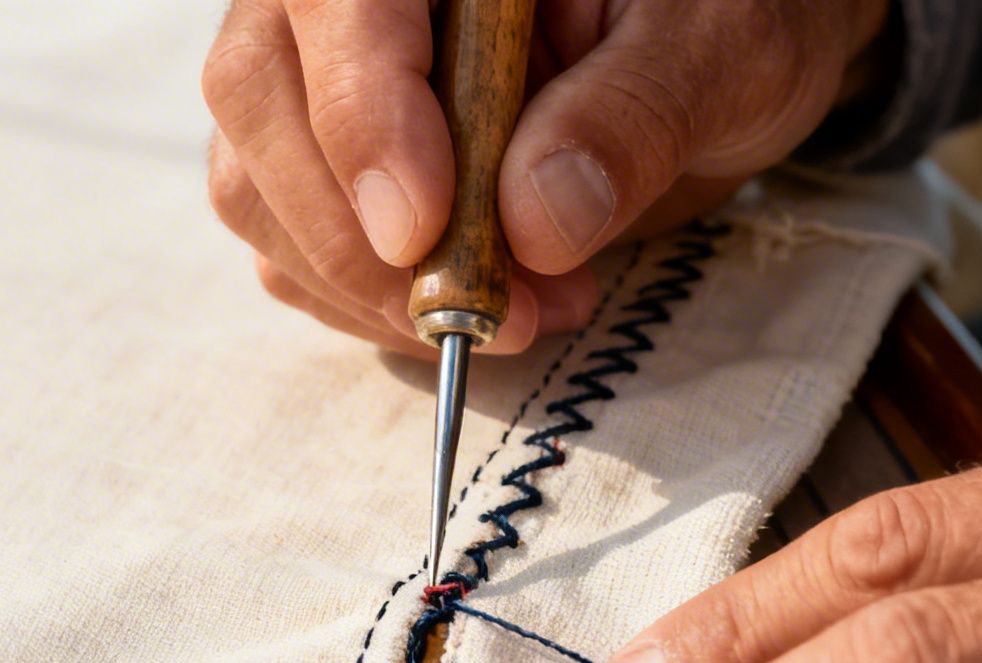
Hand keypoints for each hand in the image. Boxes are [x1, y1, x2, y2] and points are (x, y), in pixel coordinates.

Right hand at [201, 0, 889, 356]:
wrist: (719, 58)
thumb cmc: (725, 22)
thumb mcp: (726, 51)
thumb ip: (634, 117)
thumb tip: (534, 219)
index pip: (339, 5)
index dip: (363, 118)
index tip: (422, 229)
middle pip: (259, 94)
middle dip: (356, 233)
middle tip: (489, 311)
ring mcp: (322, 76)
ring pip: (255, 182)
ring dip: (366, 287)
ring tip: (522, 311)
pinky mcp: (329, 165)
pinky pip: (287, 246)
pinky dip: (364, 308)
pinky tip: (474, 313)